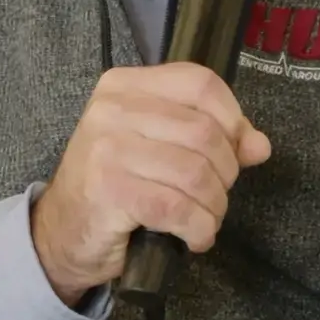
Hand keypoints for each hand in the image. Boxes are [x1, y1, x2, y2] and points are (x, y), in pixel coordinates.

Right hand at [29, 62, 272, 305]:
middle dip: (225, 172)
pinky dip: (198, 228)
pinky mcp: (109, 191)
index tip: (236, 149)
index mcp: (125, 85)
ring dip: (213, 206)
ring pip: (195, 173)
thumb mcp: (157, 147)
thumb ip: (210, 137)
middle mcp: (112, 109)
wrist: (60, 231)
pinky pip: (177, 208)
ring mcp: (107, 149)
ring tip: (204, 218)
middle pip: (204, 131)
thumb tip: (259, 145)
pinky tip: (194, 237)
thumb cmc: (113, 184)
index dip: (232, 118)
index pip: (200, 83)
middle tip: (214, 194)